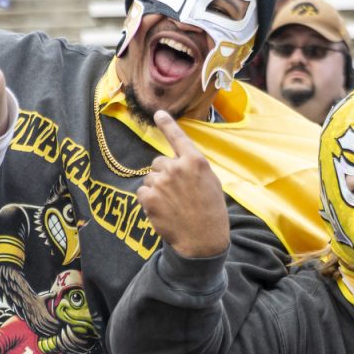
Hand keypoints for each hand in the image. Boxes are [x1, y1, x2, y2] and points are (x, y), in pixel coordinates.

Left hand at [136, 111, 229, 257]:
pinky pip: (142, 193)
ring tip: (171, 205)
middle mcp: (177, 167)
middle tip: (176, 193)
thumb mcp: (211, 182)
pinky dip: (148, 201)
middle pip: (158, 162)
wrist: (203, 240)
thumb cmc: (211, 211)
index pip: (178, 137)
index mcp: (195, 161)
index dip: (167, 124)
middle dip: (163, 174)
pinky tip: (162, 211)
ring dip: (156, 189)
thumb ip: (193, 168)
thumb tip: (177, 162)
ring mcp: (161, 182)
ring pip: (149, 178)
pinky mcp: (149, 197)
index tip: (158, 113)